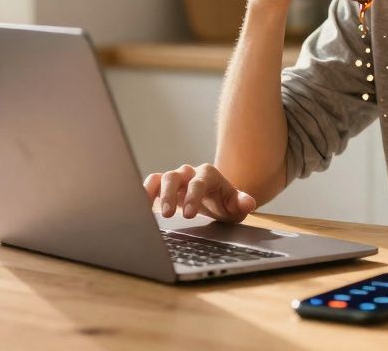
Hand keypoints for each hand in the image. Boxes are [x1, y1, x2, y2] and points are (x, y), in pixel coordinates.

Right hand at [142, 163, 257, 221]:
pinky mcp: (164, 186)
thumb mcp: (236, 207)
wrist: (216, 201)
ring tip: (147, 210)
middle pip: (175, 176)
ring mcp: (176, 178)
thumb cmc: (225, 204)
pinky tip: (139, 207)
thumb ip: (242, 203)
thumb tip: (248, 203)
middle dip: (170, 194)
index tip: (188, 215)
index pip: (198, 183)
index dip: (193, 197)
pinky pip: (151, 183)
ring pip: (161, 178)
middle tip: (168, 214)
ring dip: (154, 193)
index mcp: (208, 176)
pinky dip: (144, 192)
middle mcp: (190, 173)